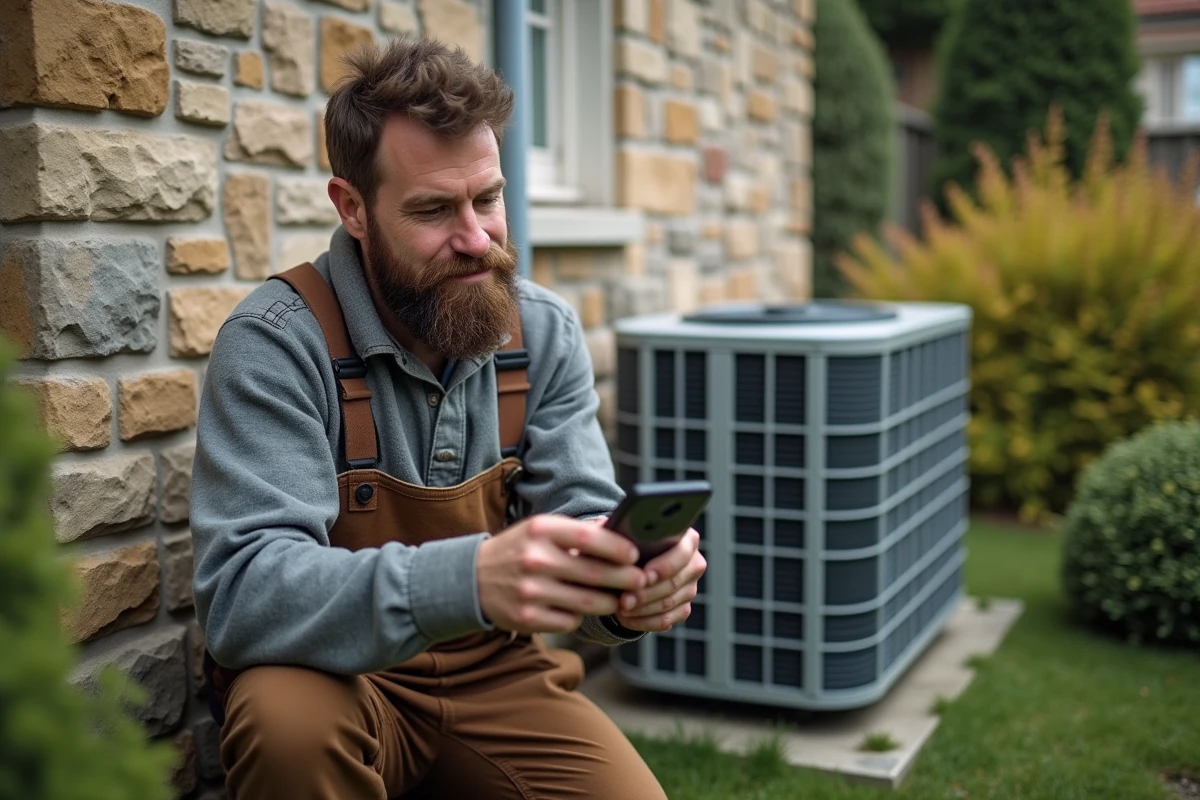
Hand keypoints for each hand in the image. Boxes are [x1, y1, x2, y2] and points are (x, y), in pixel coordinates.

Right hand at [477, 515, 646, 633]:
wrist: (471, 579)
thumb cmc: (519, 550)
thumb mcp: (541, 530)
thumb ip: (578, 532)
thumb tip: (620, 533)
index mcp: (541, 530)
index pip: (590, 538)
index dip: (618, 549)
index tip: (635, 555)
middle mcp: (535, 560)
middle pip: (595, 574)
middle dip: (625, 580)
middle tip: (640, 582)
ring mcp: (530, 591)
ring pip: (587, 602)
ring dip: (609, 602)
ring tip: (618, 598)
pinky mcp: (527, 618)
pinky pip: (569, 621)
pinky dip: (579, 616)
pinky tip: (578, 608)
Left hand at [614, 529, 705, 632]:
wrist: (630, 564)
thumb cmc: (630, 544)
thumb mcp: (628, 533)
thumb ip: (628, 533)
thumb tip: (616, 538)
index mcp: (687, 540)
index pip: (682, 553)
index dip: (664, 567)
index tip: (644, 576)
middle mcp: (693, 564)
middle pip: (673, 583)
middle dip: (646, 594)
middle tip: (624, 600)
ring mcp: (690, 588)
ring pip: (668, 603)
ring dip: (642, 609)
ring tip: (621, 608)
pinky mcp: (683, 608)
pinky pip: (666, 620)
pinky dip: (644, 622)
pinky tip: (627, 618)